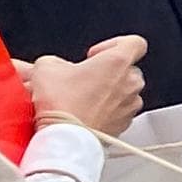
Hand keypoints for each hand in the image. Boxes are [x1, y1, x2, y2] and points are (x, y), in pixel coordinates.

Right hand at [25, 35, 148, 138]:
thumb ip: (54, 61)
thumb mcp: (46, 68)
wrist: (66, 138)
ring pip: (125, 92)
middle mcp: (131, 82)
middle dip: (106, 73)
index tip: (95, 55)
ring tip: (81, 99)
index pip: (135, 42)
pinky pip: (119, 112)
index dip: (114, 45)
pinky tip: (84, 114)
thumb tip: (52, 66)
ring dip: (107, 93)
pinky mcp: (125, 124)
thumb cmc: (62, 104)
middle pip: (127, 69)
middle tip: (83, 80)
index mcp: (118, 61)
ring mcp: (130, 105)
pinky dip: (106, 112)